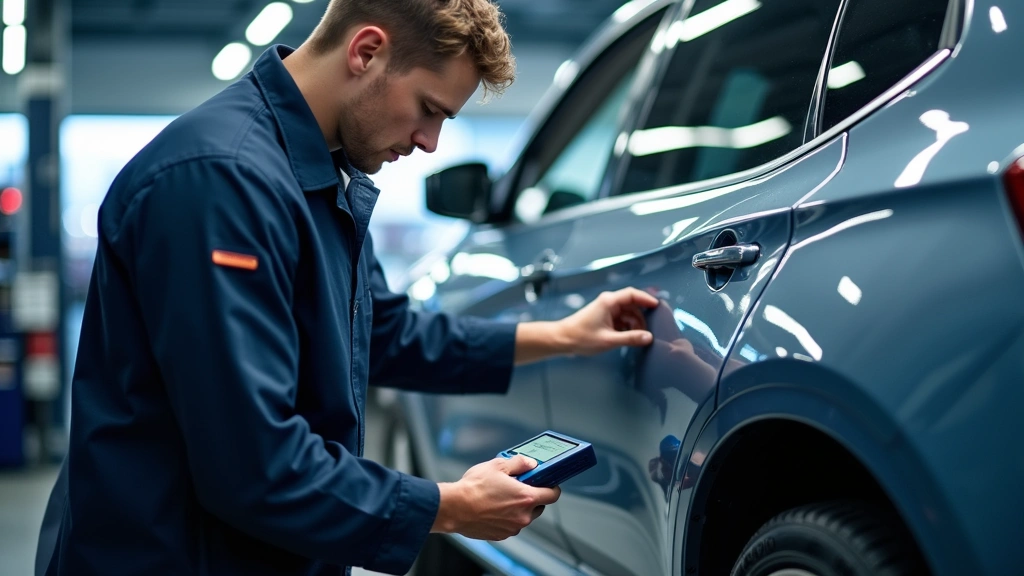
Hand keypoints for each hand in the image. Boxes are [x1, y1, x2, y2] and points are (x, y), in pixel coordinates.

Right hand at [432, 455, 560, 540]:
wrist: (454, 508)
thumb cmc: (473, 488)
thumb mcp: (497, 465)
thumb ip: (519, 463)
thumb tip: (531, 464)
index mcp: (526, 498)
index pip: (553, 495)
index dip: (552, 487)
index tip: (547, 483)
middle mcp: (523, 516)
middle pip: (539, 507)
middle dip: (532, 497)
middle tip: (518, 487)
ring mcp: (512, 528)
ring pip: (524, 517)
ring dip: (518, 508)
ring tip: (500, 497)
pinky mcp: (501, 535)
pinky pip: (510, 525)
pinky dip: (506, 518)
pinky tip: (493, 508)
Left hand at [558, 287, 657, 355]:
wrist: (563, 339)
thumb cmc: (582, 337)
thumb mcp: (609, 340)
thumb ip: (630, 338)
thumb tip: (648, 337)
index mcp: (609, 302)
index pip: (632, 294)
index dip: (646, 299)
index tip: (658, 306)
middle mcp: (608, 302)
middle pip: (632, 304)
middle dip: (642, 316)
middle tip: (649, 329)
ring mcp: (606, 310)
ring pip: (628, 313)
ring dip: (635, 324)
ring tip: (639, 337)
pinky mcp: (604, 317)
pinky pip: (621, 319)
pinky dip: (627, 327)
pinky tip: (629, 337)